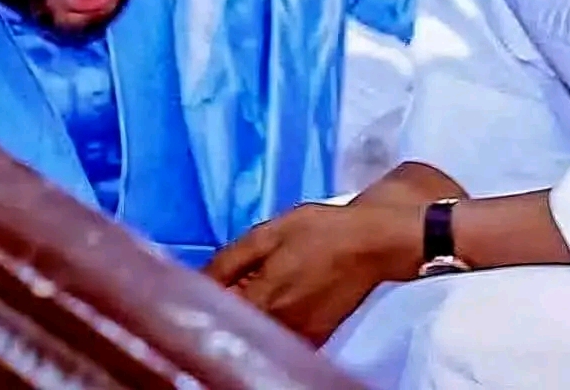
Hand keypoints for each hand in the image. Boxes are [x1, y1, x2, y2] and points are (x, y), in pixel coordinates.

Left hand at [205, 200, 422, 345]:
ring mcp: (300, 339)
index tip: (198, 279)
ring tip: (256, 283)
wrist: (373, 242)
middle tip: (228, 278)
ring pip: (258, 334)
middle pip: (235, 327)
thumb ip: (229, 260)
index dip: (202, 295)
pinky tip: (278, 295)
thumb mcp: (268, 233)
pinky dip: (272, 320)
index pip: (214, 312)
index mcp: (263, 301)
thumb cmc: (321, 230)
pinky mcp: (317, 339)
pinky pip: (282, 336)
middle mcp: (279, 328)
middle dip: (224, 305)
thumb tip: (196, 280)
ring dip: (248, 314)